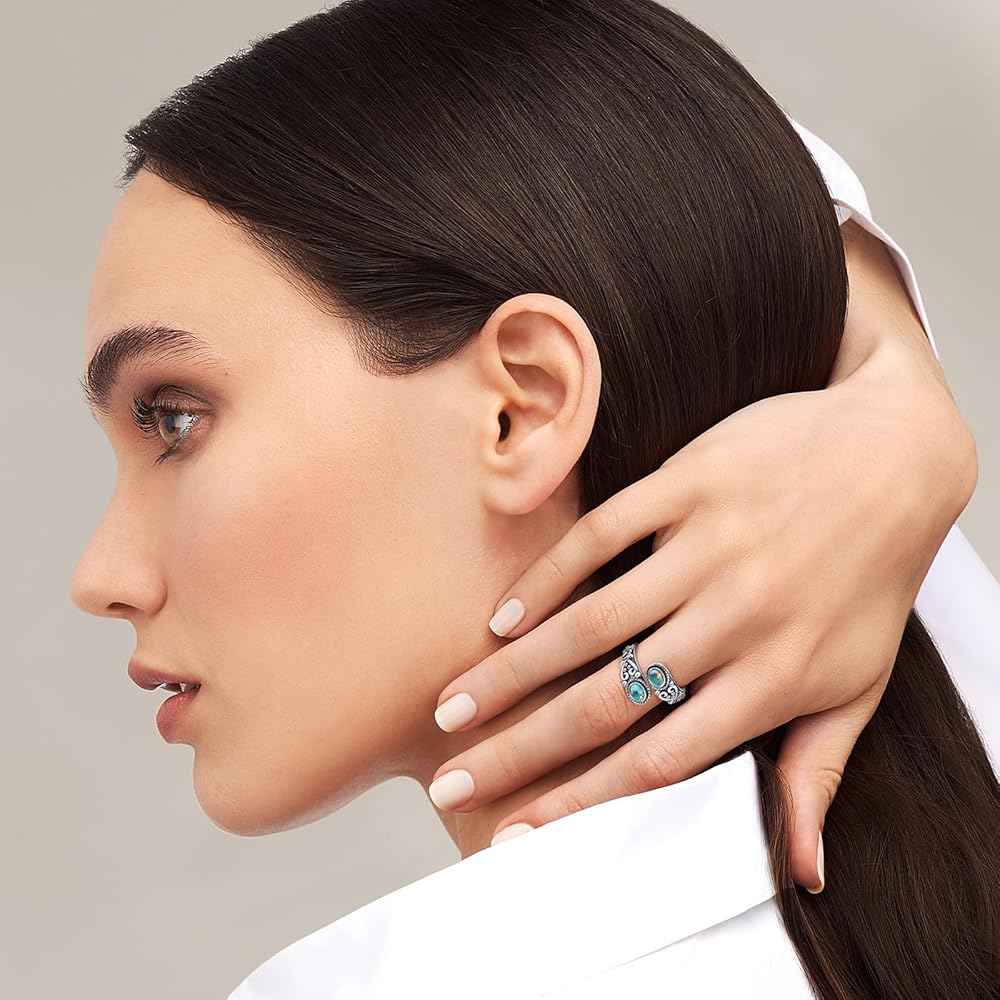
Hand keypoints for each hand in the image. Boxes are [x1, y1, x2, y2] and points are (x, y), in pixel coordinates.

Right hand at [431, 222, 977, 891]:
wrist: (897, 453)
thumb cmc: (874, 576)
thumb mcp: (861, 684)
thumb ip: (819, 774)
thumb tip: (802, 871)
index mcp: (776, 681)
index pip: (658, 762)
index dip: (580, 802)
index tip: (516, 830)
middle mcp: (735, 621)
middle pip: (604, 702)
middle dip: (518, 750)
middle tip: (452, 779)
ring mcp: (707, 549)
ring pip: (588, 625)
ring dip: (511, 672)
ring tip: (452, 704)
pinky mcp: (687, 485)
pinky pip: (600, 539)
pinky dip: (546, 582)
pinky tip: (503, 616)